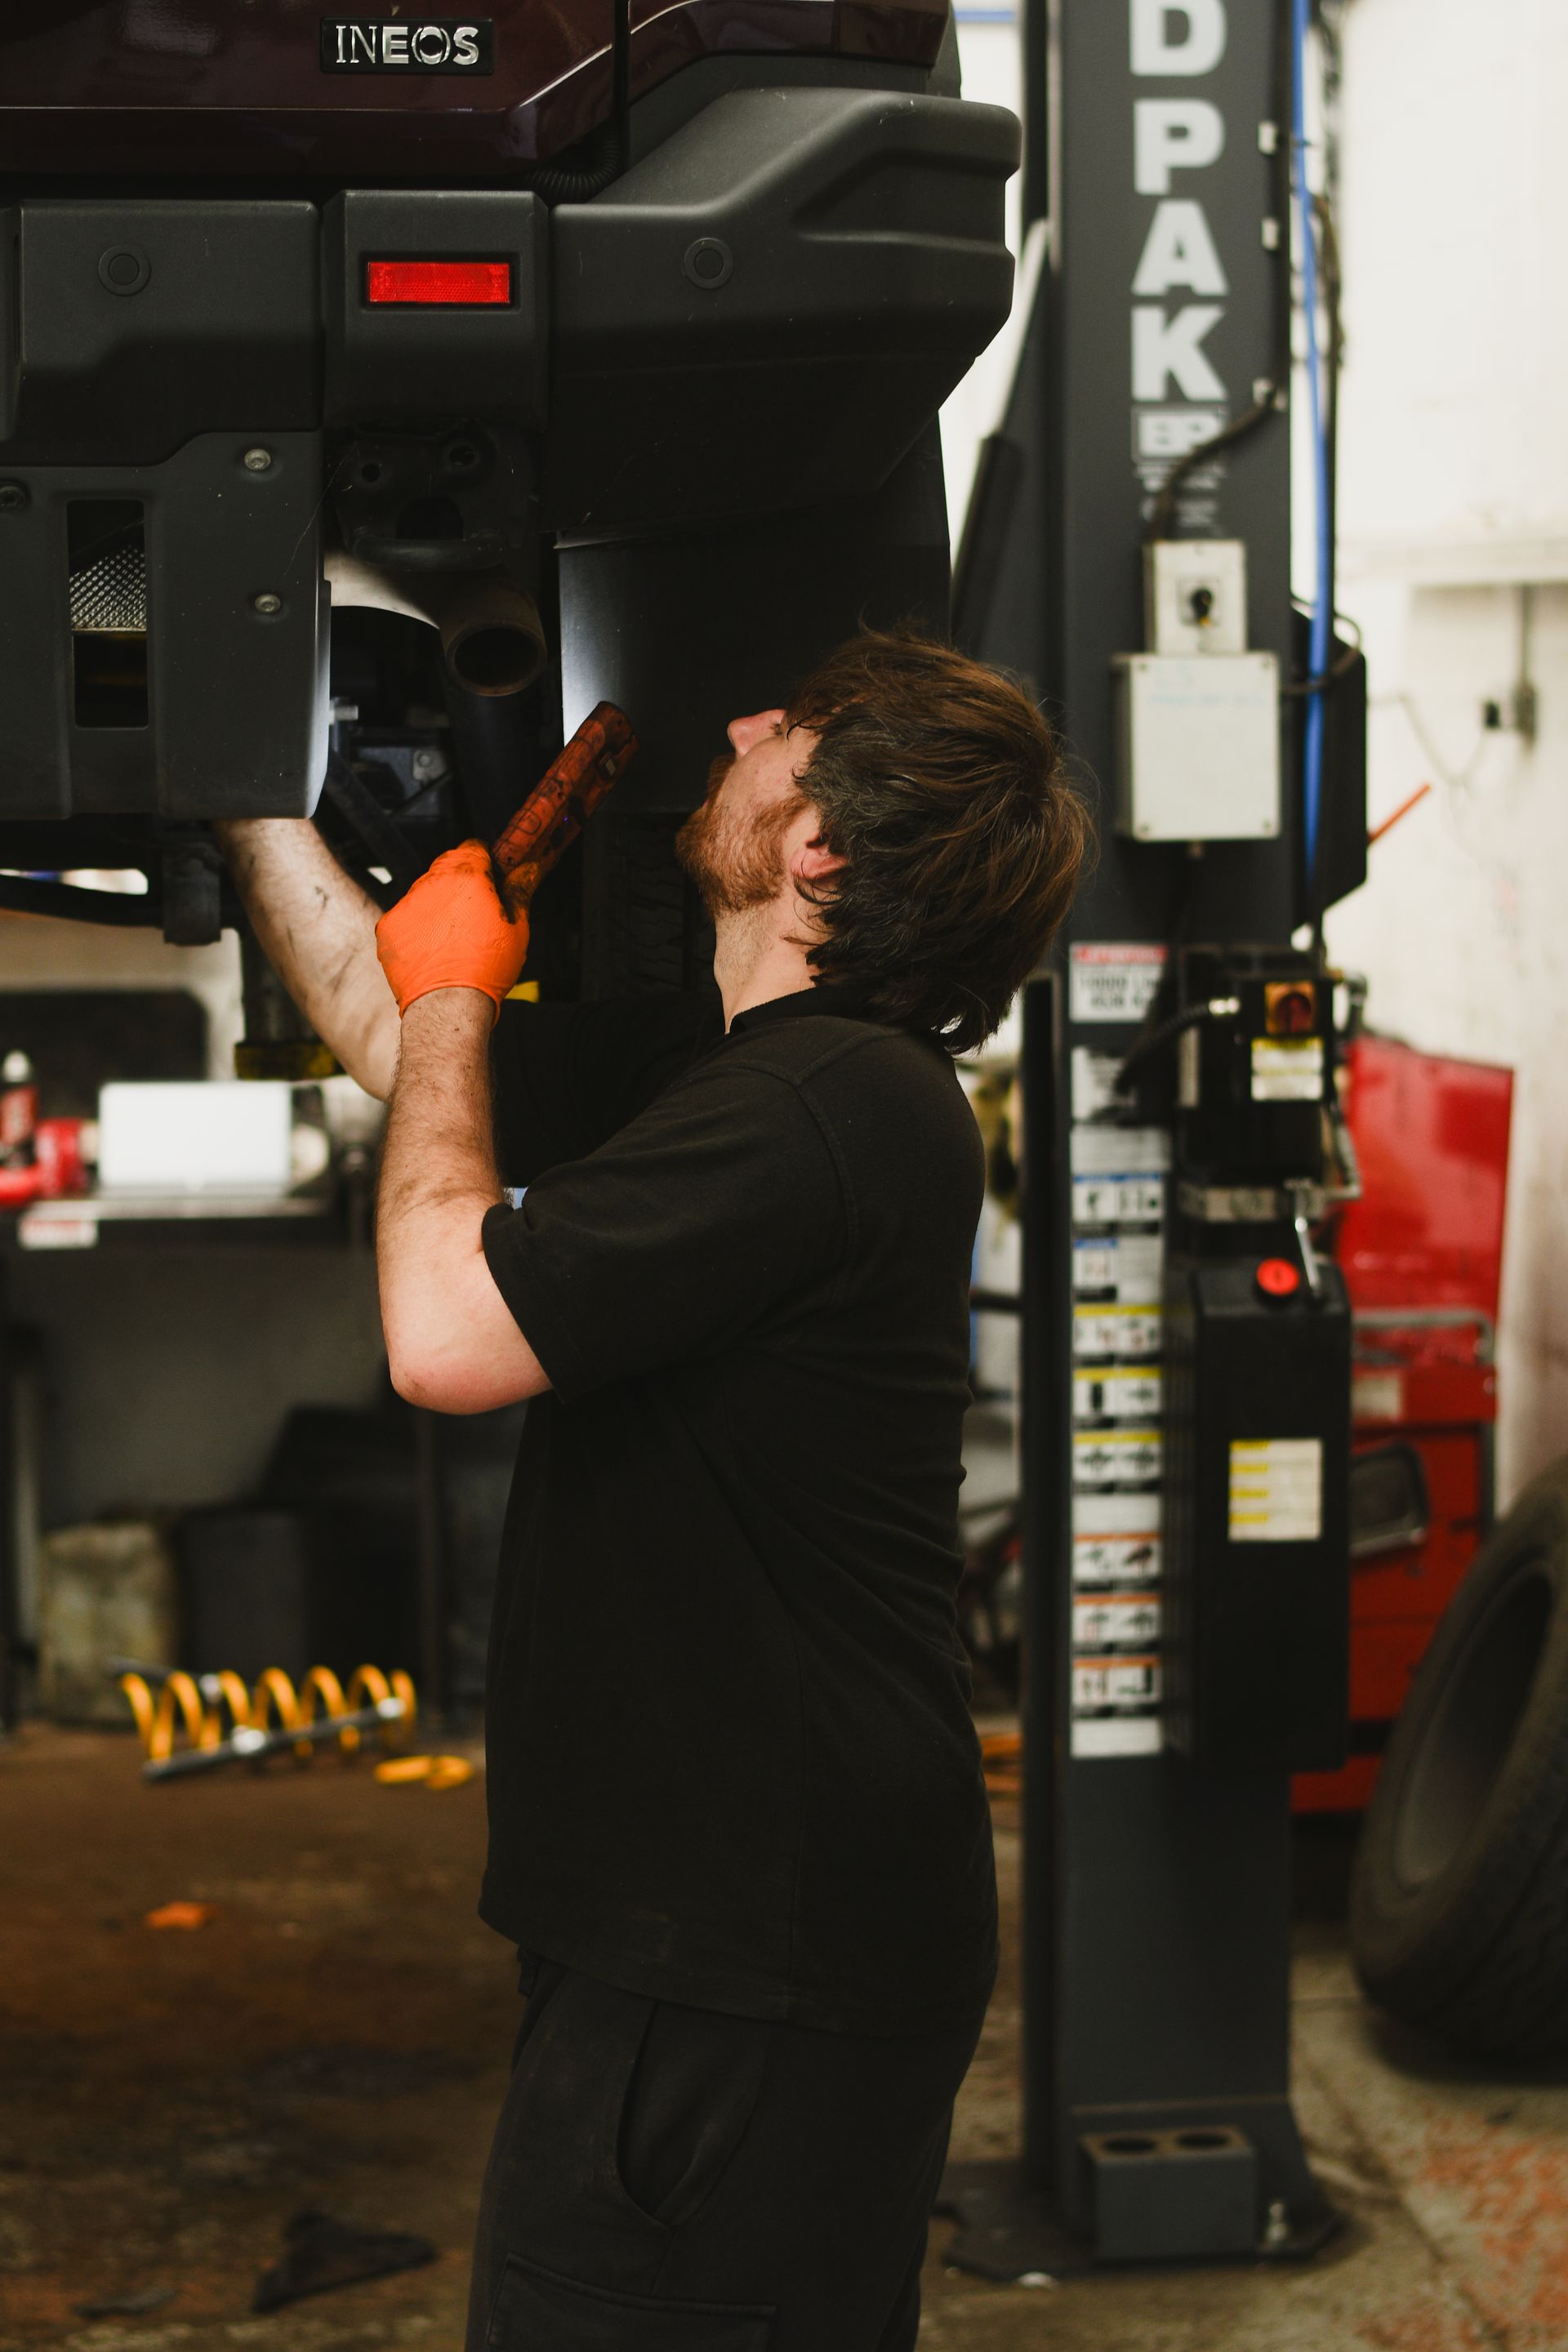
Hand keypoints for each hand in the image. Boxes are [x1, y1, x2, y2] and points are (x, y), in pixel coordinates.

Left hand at [375, 841, 529, 1017]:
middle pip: (447, 867)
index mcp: (466, 877)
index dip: (485, 861)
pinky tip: (433, 950)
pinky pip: (406, 918)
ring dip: (438, 905)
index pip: (474, 847)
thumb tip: (526, 871)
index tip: (490, 875)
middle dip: (461, 883)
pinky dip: (417, 928)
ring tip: (454, 939)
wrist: (448, 1006)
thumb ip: (519, 891)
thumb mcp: (518, 928)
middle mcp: (432, 883)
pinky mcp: (388, 927)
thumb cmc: (485, 970)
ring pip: (425, 892)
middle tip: (476, 914)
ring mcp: (406, 905)